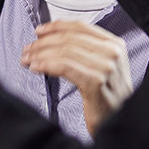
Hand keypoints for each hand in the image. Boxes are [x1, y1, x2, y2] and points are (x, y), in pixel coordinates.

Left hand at [21, 20, 133, 134]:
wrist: (121, 121)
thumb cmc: (108, 97)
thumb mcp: (103, 67)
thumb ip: (87, 51)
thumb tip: (54, 40)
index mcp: (115, 44)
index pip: (80, 27)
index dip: (56, 26)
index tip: (40, 31)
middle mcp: (112, 52)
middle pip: (69, 39)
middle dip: (43, 42)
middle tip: (28, 49)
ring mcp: (105, 66)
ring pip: (65, 52)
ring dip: (41, 54)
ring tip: (28, 59)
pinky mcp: (96, 81)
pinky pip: (65, 67)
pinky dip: (47, 65)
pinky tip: (36, 68)